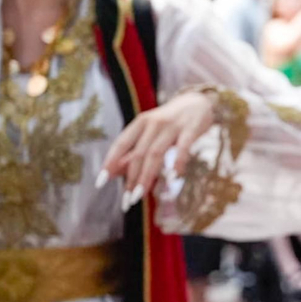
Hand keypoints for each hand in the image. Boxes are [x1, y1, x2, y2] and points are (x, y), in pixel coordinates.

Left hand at [99, 91, 216, 206]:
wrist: (199, 101)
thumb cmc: (170, 122)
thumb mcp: (150, 132)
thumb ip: (134, 150)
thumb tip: (114, 172)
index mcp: (141, 123)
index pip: (121, 144)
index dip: (110, 163)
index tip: (101, 182)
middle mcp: (154, 123)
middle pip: (138, 153)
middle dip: (131, 178)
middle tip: (128, 200)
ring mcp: (173, 125)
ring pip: (156, 153)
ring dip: (147, 176)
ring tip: (141, 195)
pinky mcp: (191, 128)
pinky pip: (183, 147)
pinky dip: (177, 163)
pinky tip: (174, 178)